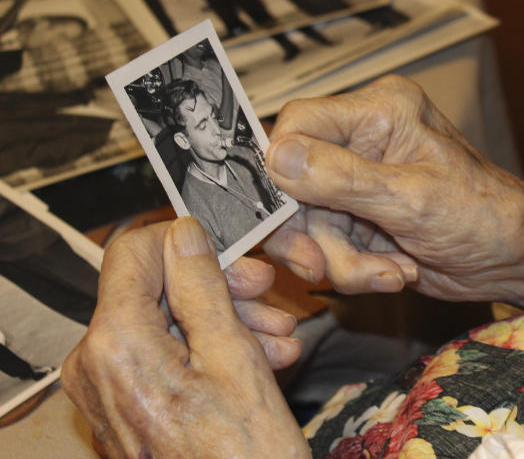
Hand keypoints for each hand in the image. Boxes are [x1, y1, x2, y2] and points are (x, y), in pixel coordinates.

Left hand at [62, 218, 308, 458]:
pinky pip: (165, 357)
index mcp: (116, 344)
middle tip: (269, 291)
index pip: (131, 252)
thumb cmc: (243, 454)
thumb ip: (202, 288)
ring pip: (166, 323)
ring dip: (225, 319)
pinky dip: (210, 350)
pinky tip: (263, 358)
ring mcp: (107, 391)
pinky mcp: (124, 409)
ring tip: (280, 338)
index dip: (184, 239)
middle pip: (151, 289)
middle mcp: (95, 365)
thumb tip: (186, 234)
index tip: (232, 247)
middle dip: (216, 285)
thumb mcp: (234, 357)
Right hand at [264, 75, 523, 308]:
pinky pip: (329, 248)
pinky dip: (356, 271)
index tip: (286, 214)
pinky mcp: (361, 219)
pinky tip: (398, 272)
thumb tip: (277, 157)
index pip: (297, 123)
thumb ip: (342, 178)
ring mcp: (360, 183)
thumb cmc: (486, 217)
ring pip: (307, 224)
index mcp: (378, 112)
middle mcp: (363, 140)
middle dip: (314, 236)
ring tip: (391, 273)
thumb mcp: (413, 200)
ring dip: (341, 261)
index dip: (280, 171)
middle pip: (292, 183)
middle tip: (327, 268)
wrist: (520, 260)